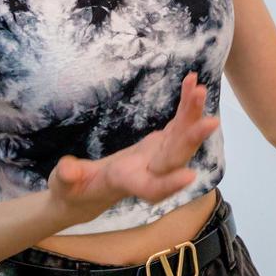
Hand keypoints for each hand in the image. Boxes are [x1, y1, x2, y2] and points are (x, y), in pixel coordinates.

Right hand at [46, 73, 218, 226]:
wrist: (89, 192)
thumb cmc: (72, 190)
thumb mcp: (63, 185)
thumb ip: (67, 177)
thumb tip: (67, 170)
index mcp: (126, 182)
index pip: (151, 188)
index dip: (169, 184)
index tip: (189, 176)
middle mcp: (149, 171)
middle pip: (175, 157)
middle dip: (192, 139)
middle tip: (212, 121)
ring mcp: (159, 156)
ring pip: (180, 137)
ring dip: (192, 113)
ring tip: (199, 88)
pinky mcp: (161, 143)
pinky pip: (177, 123)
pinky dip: (185, 105)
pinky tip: (192, 84)